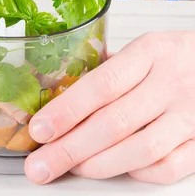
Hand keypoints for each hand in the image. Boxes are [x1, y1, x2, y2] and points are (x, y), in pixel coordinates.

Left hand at [25, 31, 194, 184]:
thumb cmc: (177, 55)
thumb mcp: (143, 48)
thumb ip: (109, 68)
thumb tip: (61, 87)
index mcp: (149, 53)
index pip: (102, 85)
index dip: (67, 110)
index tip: (39, 129)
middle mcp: (170, 84)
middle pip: (113, 122)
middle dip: (69, 148)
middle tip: (39, 164)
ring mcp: (190, 116)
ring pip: (140, 150)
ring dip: (97, 164)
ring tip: (69, 167)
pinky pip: (168, 167)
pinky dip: (137, 172)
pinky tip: (114, 168)